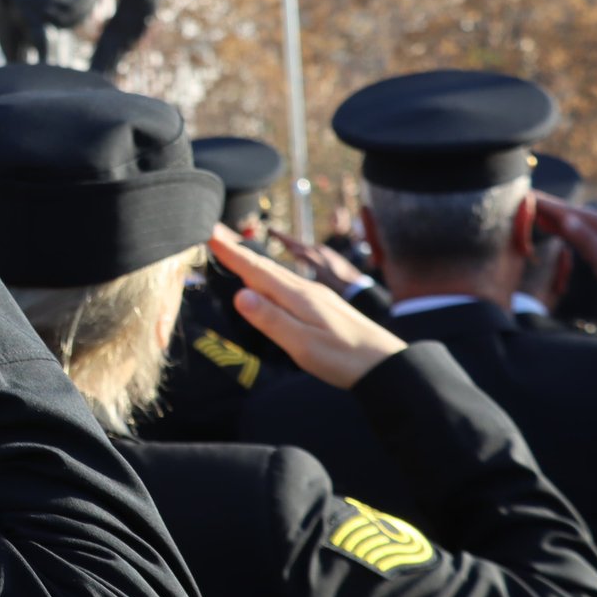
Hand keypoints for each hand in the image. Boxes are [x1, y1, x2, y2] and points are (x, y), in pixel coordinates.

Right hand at [210, 228, 406, 388]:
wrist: (387, 365)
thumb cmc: (345, 359)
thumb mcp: (303, 345)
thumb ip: (272, 320)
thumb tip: (241, 295)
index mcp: (298, 297)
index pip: (257, 271)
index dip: (231, 253)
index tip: (209, 233)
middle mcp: (307, 290)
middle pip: (265, 266)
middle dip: (237, 249)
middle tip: (214, 232)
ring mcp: (317, 296)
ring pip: (277, 274)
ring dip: (252, 261)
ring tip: (234, 252)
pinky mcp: (323, 306)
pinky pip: (288, 283)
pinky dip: (269, 276)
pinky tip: (269, 282)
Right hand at [534, 195, 596, 292]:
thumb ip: (584, 238)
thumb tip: (566, 219)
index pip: (570, 211)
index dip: (548, 205)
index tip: (530, 197)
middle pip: (572, 213)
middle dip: (550, 210)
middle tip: (528, 204)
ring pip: (578, 221)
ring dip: (558, 219)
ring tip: (538, 216)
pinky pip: (584, 229)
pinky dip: (569, 228)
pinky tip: (560, 229)